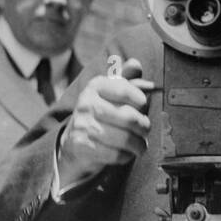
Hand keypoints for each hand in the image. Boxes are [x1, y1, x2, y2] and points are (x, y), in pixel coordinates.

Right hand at [57, 57, 152, 186]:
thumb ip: (127, 80)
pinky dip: (126, 156)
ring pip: (124, 139)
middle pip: (129, 118)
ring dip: (138, 145)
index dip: (142, 102)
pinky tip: (126, 153)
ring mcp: (81, 125)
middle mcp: (86, 103)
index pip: (127, 90)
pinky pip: (114, 154)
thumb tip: (136, 64)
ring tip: (140, 145)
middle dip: (144, 127)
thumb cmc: (102, 115)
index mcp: (96, 85)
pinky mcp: (80, 146)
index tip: (143, 107)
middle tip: (145, 131)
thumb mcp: (113, 94)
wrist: (75, 143)